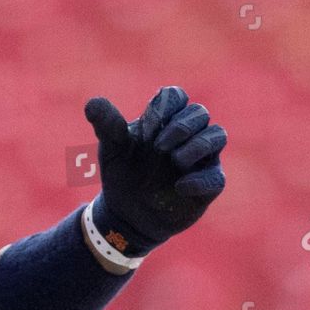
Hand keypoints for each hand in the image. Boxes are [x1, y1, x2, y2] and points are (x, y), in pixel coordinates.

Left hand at [83, 86, 226, 255]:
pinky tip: (179, 186)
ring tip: (174, 159)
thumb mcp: (112, 149)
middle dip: (180, 126)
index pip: (176, 96)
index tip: (146, 127)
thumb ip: (107, 125)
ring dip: (197, 144)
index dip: (164, 106)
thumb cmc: (123, 172)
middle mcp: (188, 135)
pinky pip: (216, 177)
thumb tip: (92, 103)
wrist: (127, 213)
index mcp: (165, 120)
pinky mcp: (208, 185)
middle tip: (157, 146)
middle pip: (199, 112)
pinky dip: (199, 180)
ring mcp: (201, 159)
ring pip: (218, 135)